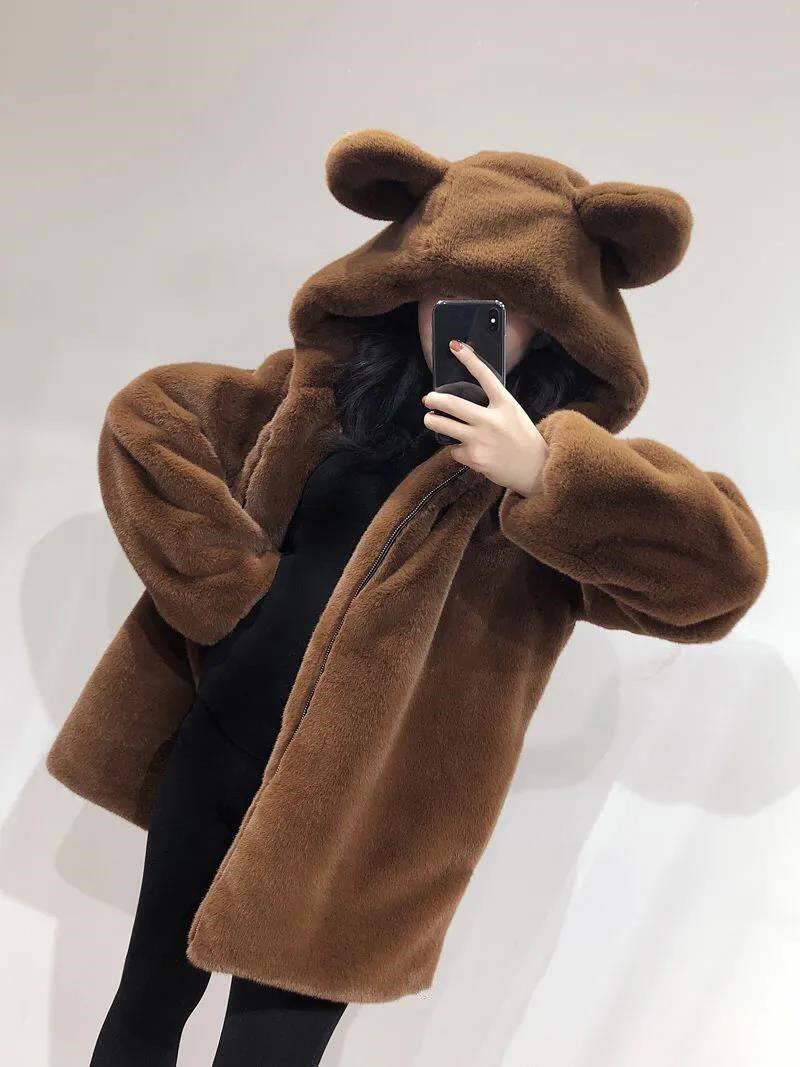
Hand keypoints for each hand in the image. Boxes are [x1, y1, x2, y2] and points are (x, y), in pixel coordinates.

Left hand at [422, 339, 548, 496]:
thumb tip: (464, 401)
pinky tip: (469, 451)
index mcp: (505, 404)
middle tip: (427, 398)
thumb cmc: (523, 440)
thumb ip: (493, 406)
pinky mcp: (474, 458)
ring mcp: (481, 439)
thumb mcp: (513, 414)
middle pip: (453, 404)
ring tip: (430, 420)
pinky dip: (457, 450)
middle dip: (434, 399)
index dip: (468, 358)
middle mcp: (492, 420)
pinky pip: (454, 450)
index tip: (454, 346)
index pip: (485, 375)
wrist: (535, 469)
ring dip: (432, 421)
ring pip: (444, 426)